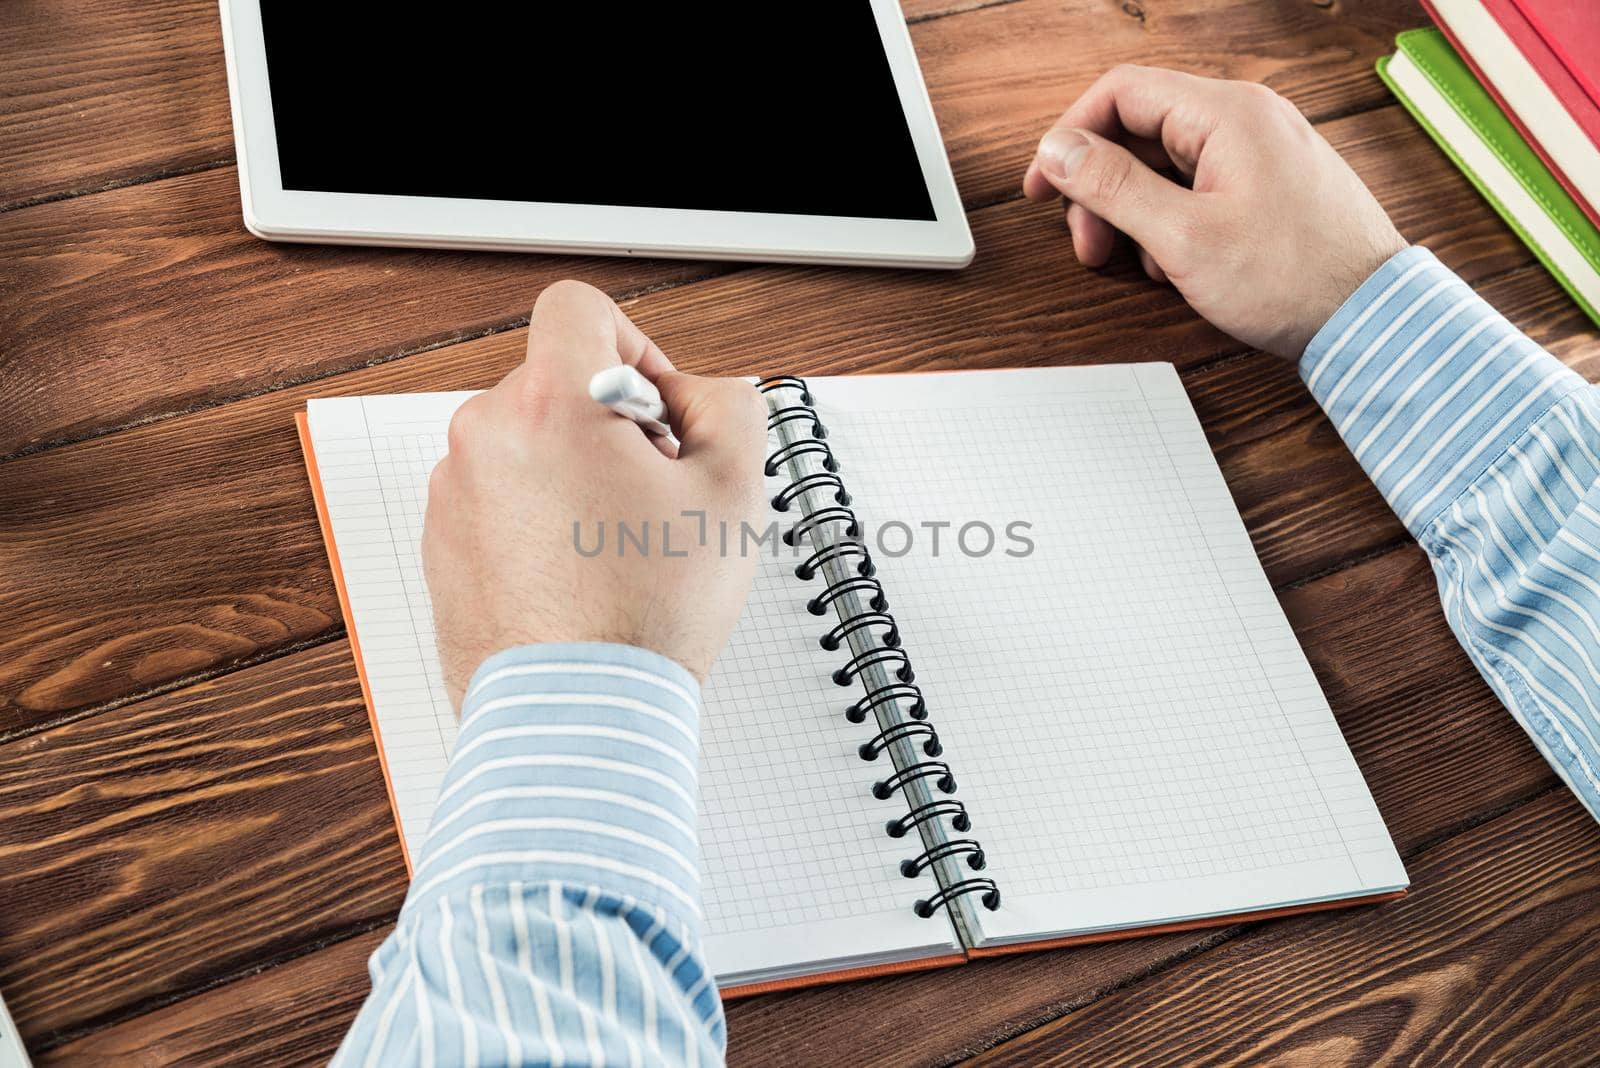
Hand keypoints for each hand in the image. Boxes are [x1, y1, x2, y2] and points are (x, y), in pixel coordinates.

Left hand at [422, 280, 766, 705]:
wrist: (577, 717)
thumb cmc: (646, 617)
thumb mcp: (735, 494)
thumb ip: (733, 408)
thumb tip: (703, 398)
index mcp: (548, 406)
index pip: (579, 310)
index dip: (634, 345)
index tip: (656, 405)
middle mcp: (484, 437)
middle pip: (555, 384)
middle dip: (612, 422)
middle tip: (655, 493)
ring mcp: (453, 493)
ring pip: (527, 443)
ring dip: (575, 470)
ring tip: (619, 545)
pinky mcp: (441, 544)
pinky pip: (498, 498)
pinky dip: (539, 517)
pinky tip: (583, 575)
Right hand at [1023, 65, 1408, 359]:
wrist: (1370, 319)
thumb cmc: (1293, 279)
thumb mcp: (1183, 238)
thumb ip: (1113, 187)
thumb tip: (1058, 149)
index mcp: (1228, 113)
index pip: (1121, 92)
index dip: (1069, 136)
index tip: (1042, 186)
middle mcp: (1247, 118)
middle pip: (1139, 130)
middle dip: (1100, 189)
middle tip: (1088, 245)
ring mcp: (1261, 150)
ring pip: (1165, 164)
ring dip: (1133, 212)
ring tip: (1136, 264)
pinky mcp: (1268, 183)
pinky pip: (1197, 186)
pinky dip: (1171, 222)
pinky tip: (1177, 266)